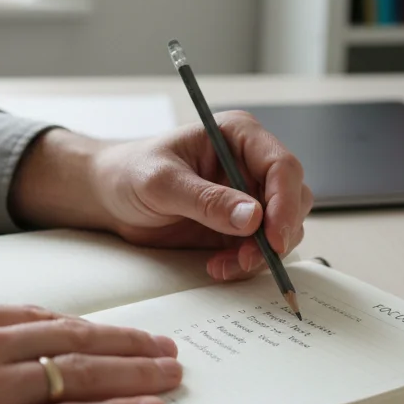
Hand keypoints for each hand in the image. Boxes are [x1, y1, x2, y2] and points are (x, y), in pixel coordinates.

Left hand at [9, 112, 313, 280]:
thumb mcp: (162, 184)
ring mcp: (248, 196)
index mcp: (239, 136)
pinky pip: (261, 248)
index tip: (274, 236)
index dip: (285, 203)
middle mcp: (251, 164)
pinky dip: (246, 263)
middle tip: (250, 259)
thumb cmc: (130, 173)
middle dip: (278, 234)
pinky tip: (218, 267)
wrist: (110, 195)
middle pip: (293, 199)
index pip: (282, 166)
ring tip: (225, 266)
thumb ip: (206, 200)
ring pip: (283, 228)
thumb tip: (253, 217)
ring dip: (262, 253)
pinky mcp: (240, 225)